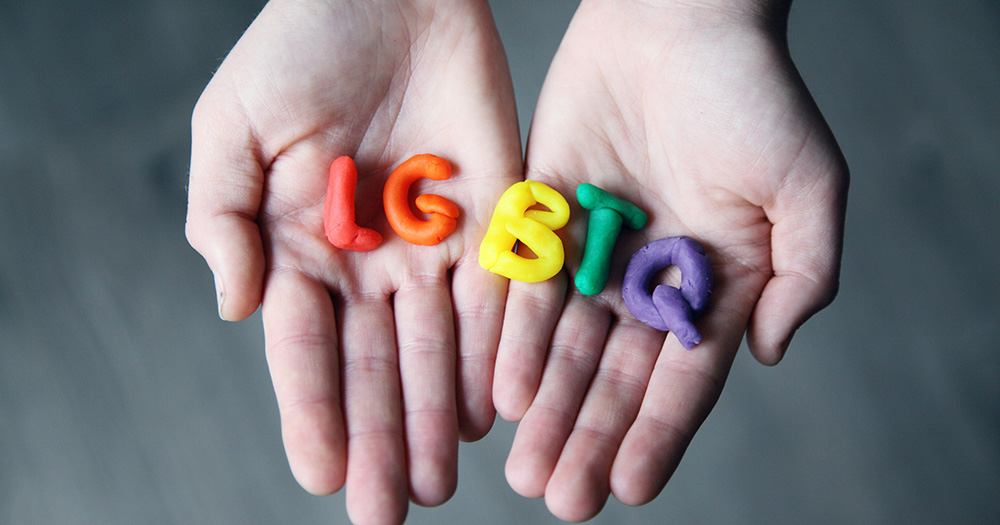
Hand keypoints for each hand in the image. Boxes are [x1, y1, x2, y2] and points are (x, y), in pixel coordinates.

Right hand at [185, 0, 519, 521]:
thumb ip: (223, 217)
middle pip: (376, 365)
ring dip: (438, 415)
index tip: (322, 473)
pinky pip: (496, 296)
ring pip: (438, 347)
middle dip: (381, 437)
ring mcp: (433, 245)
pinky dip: (494, 351)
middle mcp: (370, 262)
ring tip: (439, 479)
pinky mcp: (493, 218)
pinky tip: (494, 408)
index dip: (312, 410)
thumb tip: (237, 309)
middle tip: (388, 510)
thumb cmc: (299, 48)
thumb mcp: (233, 125)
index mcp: (301, 248)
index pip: (306, 347)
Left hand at [492, 0, 847, 519]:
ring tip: (527, 465)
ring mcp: (595, 251)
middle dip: (589, 435)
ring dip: (548, 407)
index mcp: (715, 282)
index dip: (658, 432)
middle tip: (563, 496)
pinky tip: (504, 388)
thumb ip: (804, 276)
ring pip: (566, 345)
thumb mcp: (807, 186)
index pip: (684, 376)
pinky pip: (527, 287)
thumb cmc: (753, 93)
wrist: (677, 18)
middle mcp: (651, 278)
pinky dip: (516, 337)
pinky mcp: (545, 215)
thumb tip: (769, 355)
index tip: (629, 486)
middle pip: (615, 375)